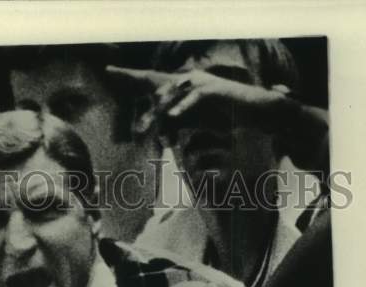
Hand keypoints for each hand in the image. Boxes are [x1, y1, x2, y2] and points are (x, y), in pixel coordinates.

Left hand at [106, 65, 286, 139]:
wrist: (255, 112)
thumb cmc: (225, 118)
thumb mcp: (196, 123)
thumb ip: (177, 126)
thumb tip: (160, 136)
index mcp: (181, 86)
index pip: (152, 80)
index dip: (131, 75)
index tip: (109, 71)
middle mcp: (189, 79)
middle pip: (158, 84)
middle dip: (140, 94)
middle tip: (128, 113)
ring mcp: (202, 82)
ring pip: (174, 92)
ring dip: (159, 109)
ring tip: (145, 124)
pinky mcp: (216, 89)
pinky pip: (196, 97)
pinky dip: (184, 106)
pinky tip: (173, 116)